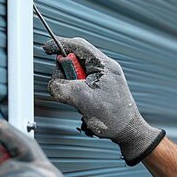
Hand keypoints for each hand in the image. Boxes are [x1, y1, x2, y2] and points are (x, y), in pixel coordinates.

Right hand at [44, 37, 164, 165]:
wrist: (128, 132)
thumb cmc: (115, 117)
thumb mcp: (84, 101)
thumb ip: (64, 88)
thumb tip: (53, 83)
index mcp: (104, 65)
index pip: (79, 45)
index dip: (60, 44)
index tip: (47, 48)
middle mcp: (105, 68)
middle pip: (76, 59)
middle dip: (66, 71)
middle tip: (66, 86)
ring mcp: (103, 78)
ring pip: (77, 72)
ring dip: (72, 85)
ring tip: (79, 99)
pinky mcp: (100, 87)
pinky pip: (82, 83)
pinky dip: (77, 92)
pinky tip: (82, 103)